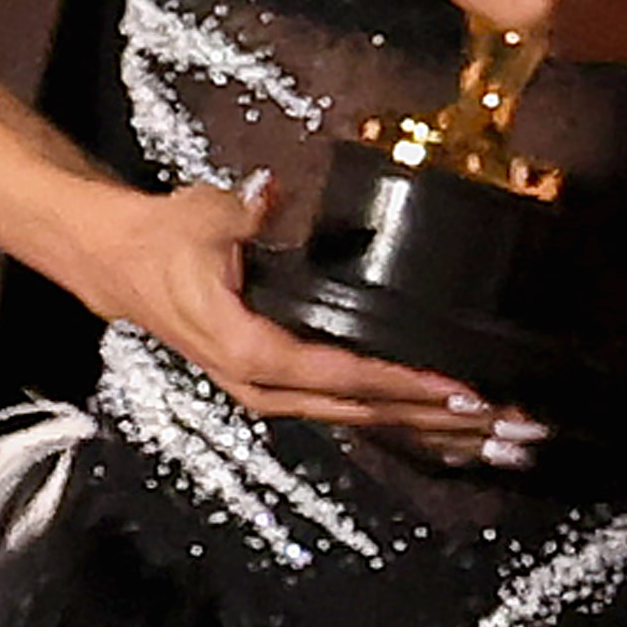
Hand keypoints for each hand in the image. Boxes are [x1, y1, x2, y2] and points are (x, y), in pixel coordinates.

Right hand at [77, 174, 539, 459]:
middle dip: (434, 417)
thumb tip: (268, 194)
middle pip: (361, 408)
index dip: (399, 382)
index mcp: (248, 349)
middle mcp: (264, 385)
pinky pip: (348, 407)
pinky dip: (400, 416)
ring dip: (426, 426)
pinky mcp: (283, 387)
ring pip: (359, 416)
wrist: (123, 265)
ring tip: (493, 432)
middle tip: (504, 420)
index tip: (457, 388)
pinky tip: (446, 424)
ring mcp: (273, 392)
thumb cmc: (170, 238)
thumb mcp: (205, 218)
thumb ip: (246, 213)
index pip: (337, 372)